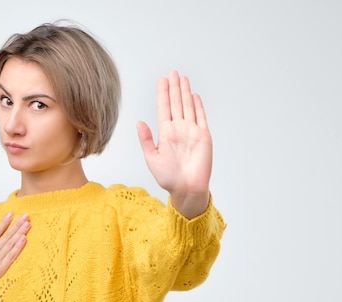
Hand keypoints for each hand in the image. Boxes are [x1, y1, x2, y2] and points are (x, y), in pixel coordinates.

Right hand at [0, 212, 29, 300]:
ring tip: (28, 224)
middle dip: (17, 225)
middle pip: (7, 235)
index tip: (11, 214)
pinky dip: (18, 247)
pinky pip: (12, 256)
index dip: (4, 222)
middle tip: (26, 216)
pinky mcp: (1, 269)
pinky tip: (24, 239)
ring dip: (20, 233)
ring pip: (11, 244)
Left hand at [137, 70, 211, 218]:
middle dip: (174, 88)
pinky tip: (194, 96)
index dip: (162, 94)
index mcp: (165, 133)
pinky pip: (201, 117)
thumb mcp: (151, 158)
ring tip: (182, 78)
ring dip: (185, 92)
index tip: (161, 80)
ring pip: (187, 106)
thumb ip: (145, 140)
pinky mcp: (203, 136)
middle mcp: (178, 129)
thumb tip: (138, 122)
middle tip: (172, 72)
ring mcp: (191, 131)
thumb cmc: (168, 178)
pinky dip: (198, 106)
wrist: (186, 189)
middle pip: (176, 103)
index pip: (163, 108)